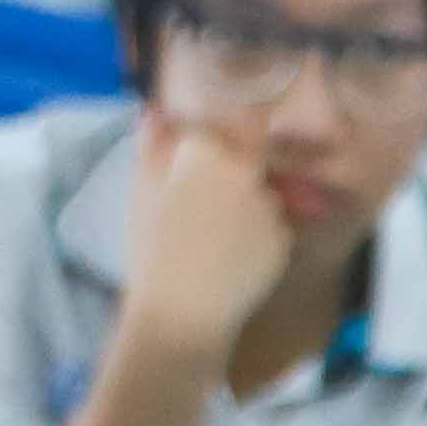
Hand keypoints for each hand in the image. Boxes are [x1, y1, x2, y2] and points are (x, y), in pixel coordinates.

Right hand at [115, 109, 293, 362]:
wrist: (181, 314)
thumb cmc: (152, 251)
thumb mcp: (142, 193)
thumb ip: (152, 145)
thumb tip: (155, 111)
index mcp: (207, 152)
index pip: (224, 127)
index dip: (212, 146)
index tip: (198, 165)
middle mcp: (245, 171)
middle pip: (245, 161)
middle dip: (228, 178)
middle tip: (201, 211)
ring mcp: (269, 205)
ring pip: (260, 194)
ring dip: (245, 207)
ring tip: (214, 240)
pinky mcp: (285, 238)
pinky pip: (272, 227)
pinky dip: (258, 238)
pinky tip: (231, 258)